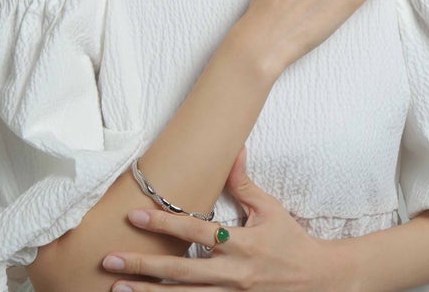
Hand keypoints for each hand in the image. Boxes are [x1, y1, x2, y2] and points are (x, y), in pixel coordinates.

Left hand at [102, 145, 348, 290]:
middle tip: (110, 258)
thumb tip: (234, 150)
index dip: (165, 221)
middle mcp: (232, 273)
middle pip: (180, 270)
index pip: (196, 230)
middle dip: (143, 264)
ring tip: (117, 287)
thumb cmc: (291, 241)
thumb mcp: (270, 209)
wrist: (318, 281)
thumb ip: (245, 185)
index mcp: (241, 243)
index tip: (136, 213)